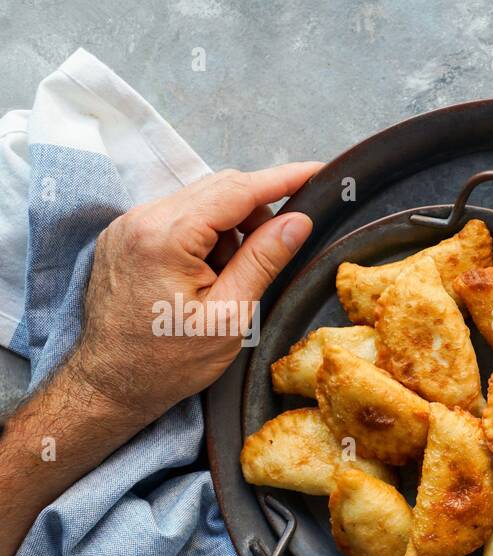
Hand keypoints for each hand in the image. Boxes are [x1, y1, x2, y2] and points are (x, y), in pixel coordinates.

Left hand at [70, 162, 321, 425]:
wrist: (110, 384)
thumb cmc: (168, 361)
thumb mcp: (230, 316)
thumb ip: (263, 261)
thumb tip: (298, 220)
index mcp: (166, 236)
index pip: (237, 190)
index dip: (283, 179)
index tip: (318, 171)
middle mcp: (140, 219)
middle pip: (218, 189)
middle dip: (257, 210)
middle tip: (282, 245)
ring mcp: (128, 225)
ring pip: (200, 202)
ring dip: (231, 227)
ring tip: (233, 277)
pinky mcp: (126, 236)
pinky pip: (179, 217)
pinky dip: (206, 236)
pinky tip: (211, 274)